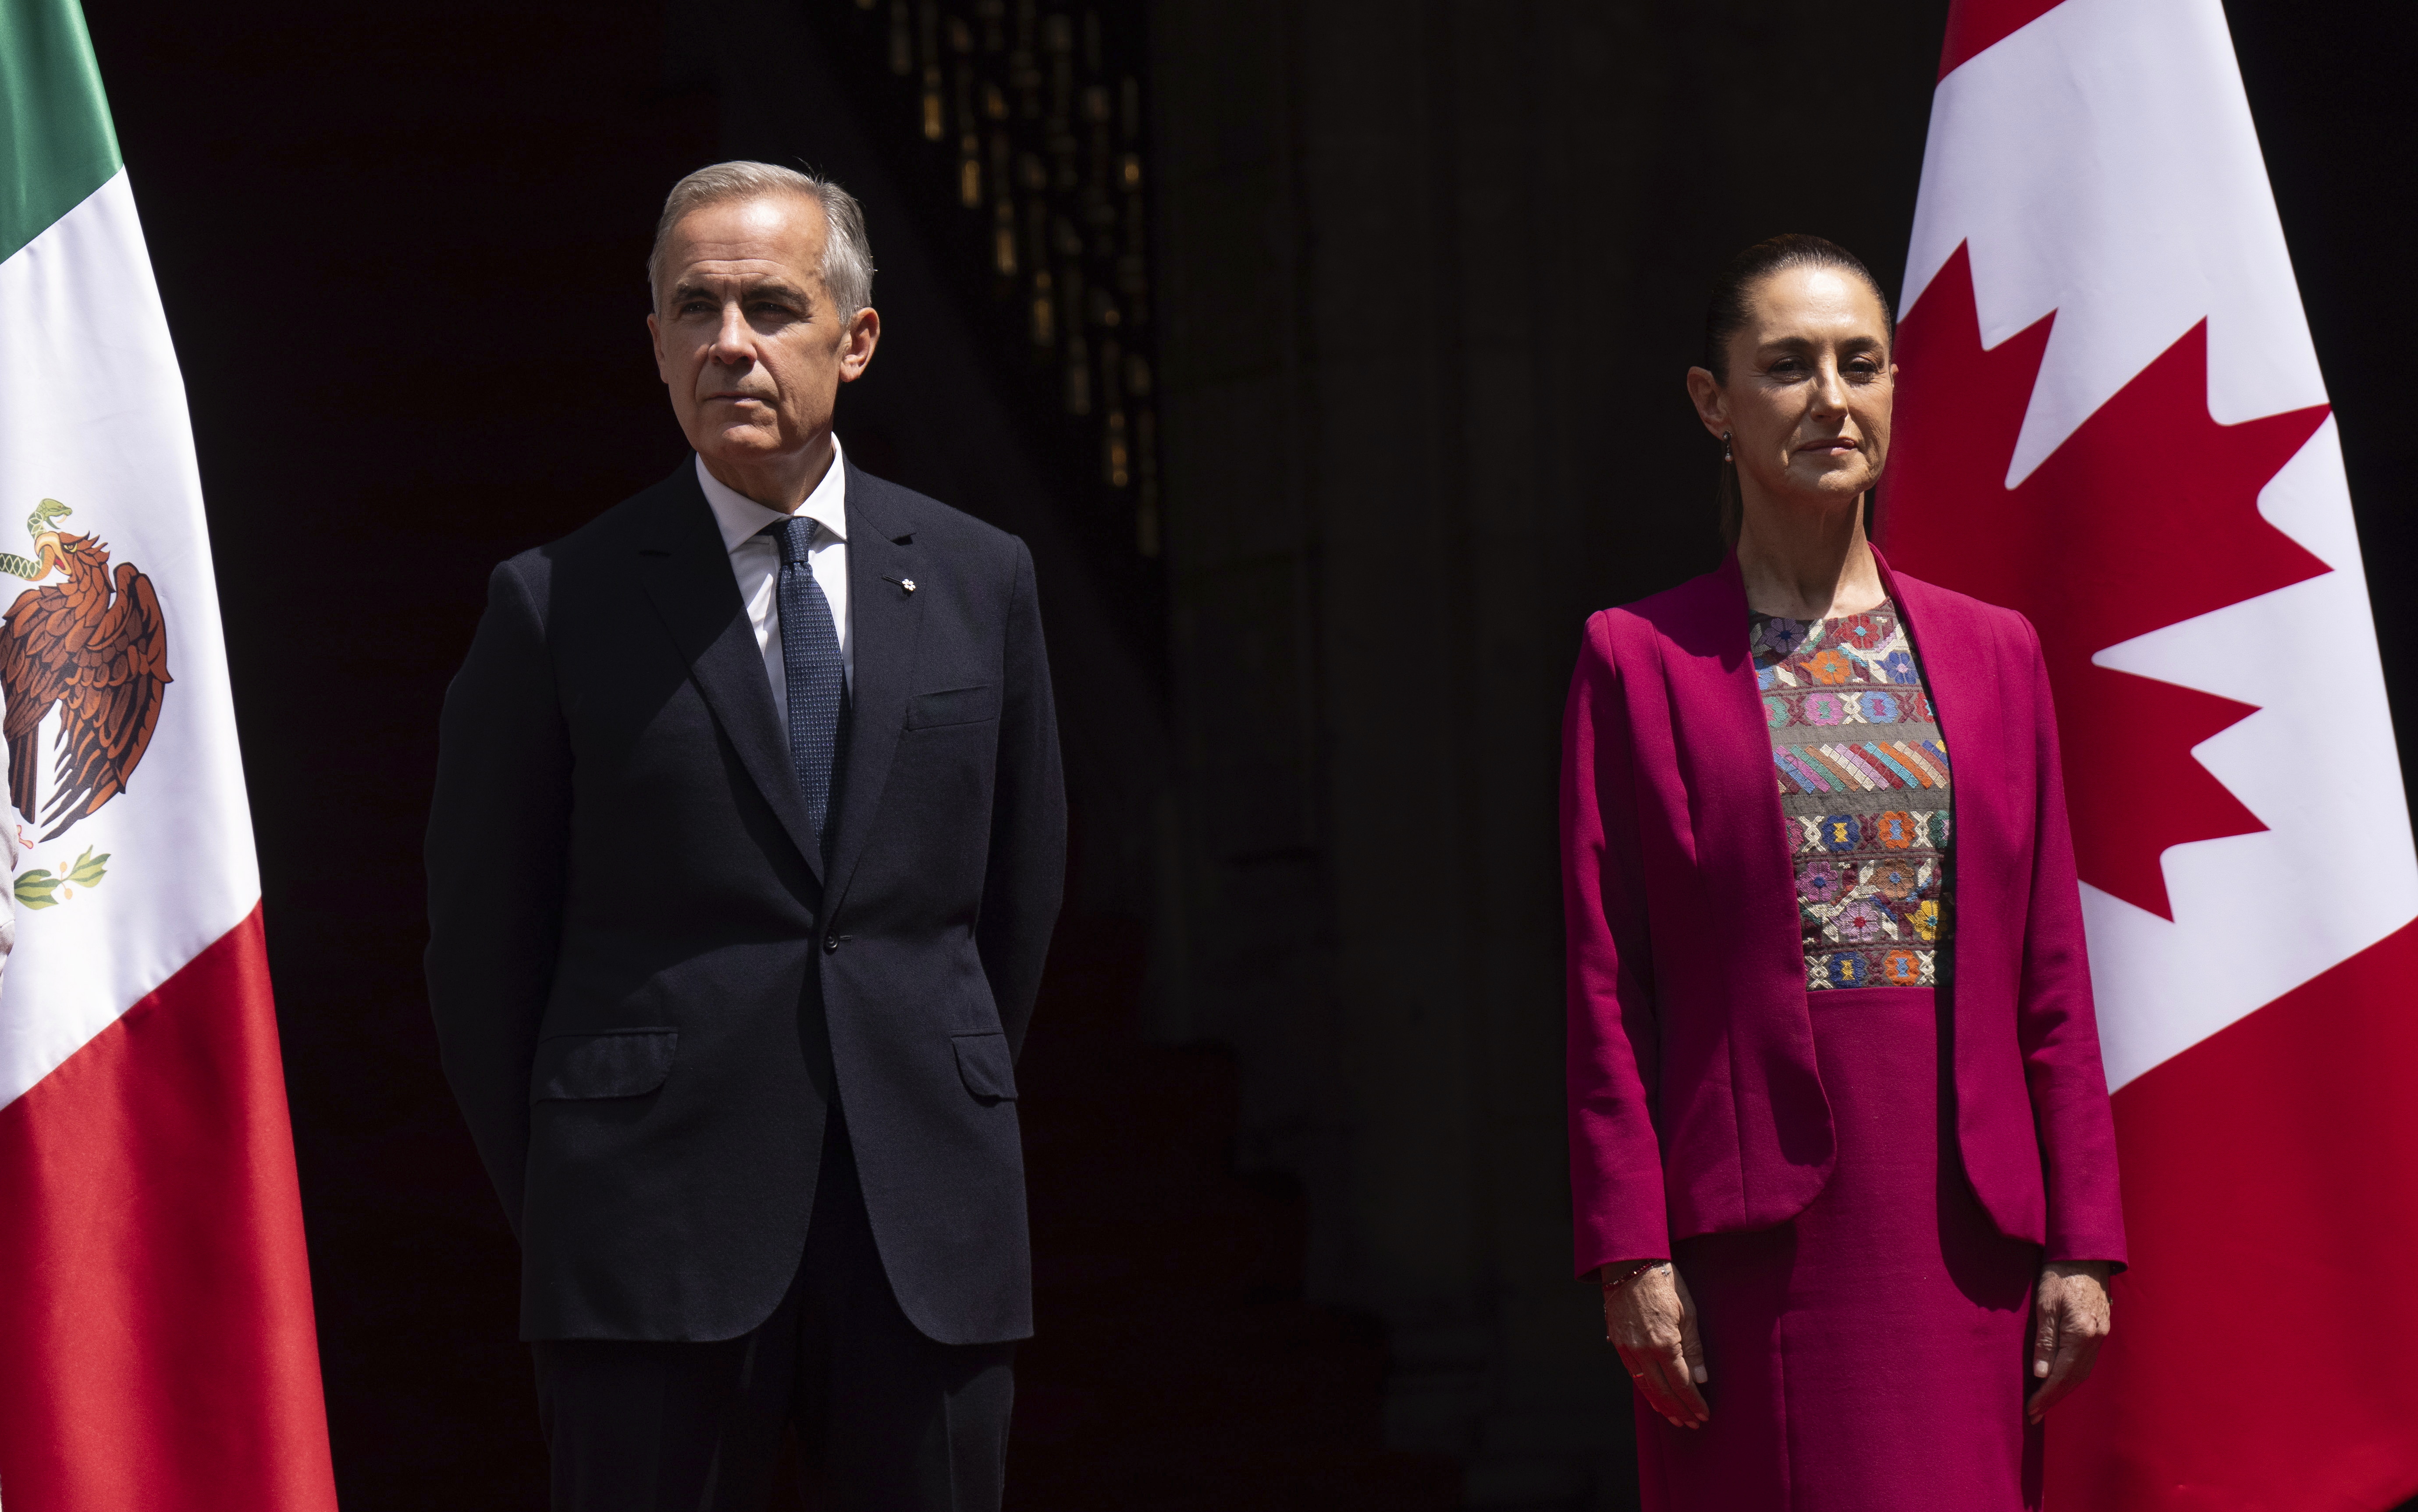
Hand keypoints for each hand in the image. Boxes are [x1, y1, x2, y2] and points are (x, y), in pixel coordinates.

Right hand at [1602, 1261, 1709, 1428]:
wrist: (1631, 1264)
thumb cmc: (1665, 1284)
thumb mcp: (1688, 1313)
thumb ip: (1694, 1348)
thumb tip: (1700, 1379)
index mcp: (1664, 1343)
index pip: (1681, 1384)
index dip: (1693, 1402)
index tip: (1704, 1415)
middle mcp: (1643, 1350)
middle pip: (1662, 1391)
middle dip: (1679, 1410)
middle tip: (1692, 1423)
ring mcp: (1627, 1348)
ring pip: (1645, 1386)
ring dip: (1661, 1405)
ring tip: (1674, 1418)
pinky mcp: (1618, 1342)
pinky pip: (1633, 1374)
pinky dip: (1645, 1389)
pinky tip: (1653, 1397)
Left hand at [2028, 1261, 2111, 1422]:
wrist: (2085, 1254)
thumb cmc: (2059, 1274)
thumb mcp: (2045, 1305)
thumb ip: (2045, 1341)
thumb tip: (2041, 1374)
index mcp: (2081, 1334)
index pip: (2061, 1375)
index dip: (2045, 1396)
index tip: (2031, 1411)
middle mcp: (2096, 1338)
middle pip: (2074, 1379)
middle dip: (2054, 1399)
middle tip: (2035, 1415)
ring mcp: (2102, 1334)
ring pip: (2083, 1372)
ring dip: (2064, 1389)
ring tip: (2045, 1402)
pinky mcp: (2102, 1328)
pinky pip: (2087, 1361)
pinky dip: (2073, 1374)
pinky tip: (2061, 1379)